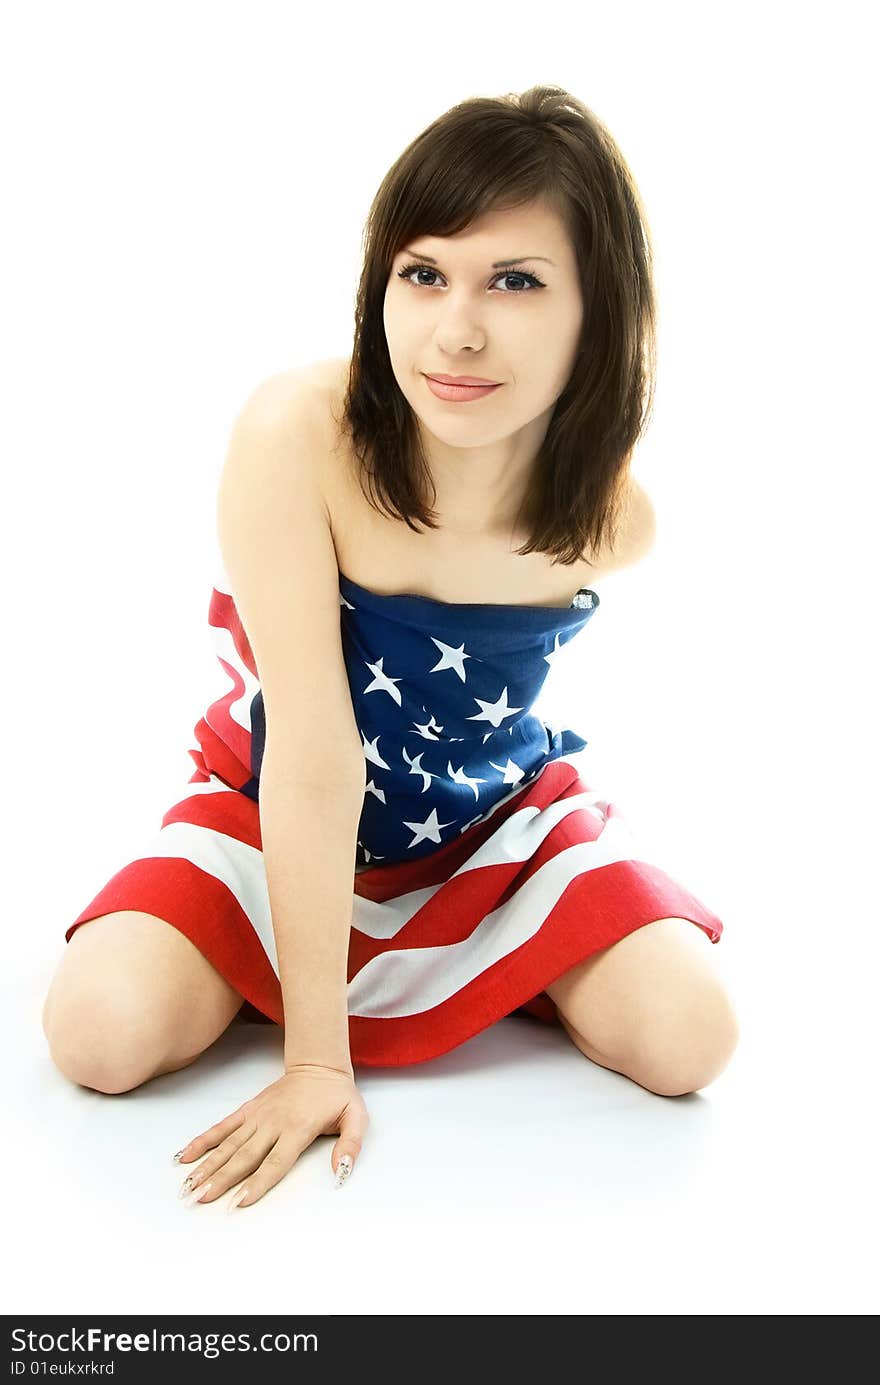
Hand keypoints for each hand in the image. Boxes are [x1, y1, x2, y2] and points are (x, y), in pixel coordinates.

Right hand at [174, 1064, 368, 1208]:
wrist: (319, 1065)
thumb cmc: (336, 1095)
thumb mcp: (356, 1117)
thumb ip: (350, 1144)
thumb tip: (342, 1171)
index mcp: (298, 1128)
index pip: (275, 1161)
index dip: (257, 1183)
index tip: (238, 1202)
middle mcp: (273, 1123)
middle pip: (244, 1156)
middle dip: (221, 1180)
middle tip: (200, 1199)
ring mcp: (258, 1116)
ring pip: (228, 1144)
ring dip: (206, 1165)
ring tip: (187, 1185)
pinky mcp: (248, 1110)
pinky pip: (223, 1126)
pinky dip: (203, 1140)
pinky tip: (185, 1155)